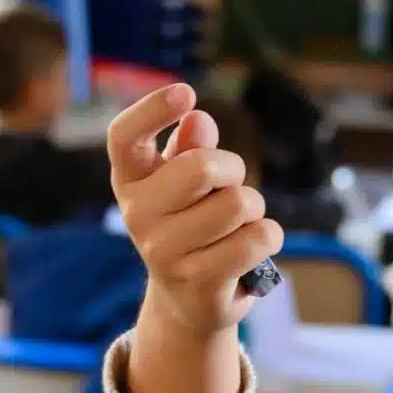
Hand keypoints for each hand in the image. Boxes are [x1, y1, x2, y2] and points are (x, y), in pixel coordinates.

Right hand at [109, 84, 281, 392]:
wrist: (188, 300)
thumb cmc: (189, 222)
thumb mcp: (184, 179)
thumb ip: (190, 146)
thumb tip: (200, 121)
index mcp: (130, 180)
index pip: (123, 138)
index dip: (151, 110)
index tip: (185, 91)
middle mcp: (138, 216)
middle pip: (203, 167)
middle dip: (233, 170)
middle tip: (229, 186)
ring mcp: (164, 253)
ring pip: (239, 204)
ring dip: (253, 208)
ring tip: (237, 225)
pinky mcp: (199, 283)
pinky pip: (257, 239)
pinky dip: (268, 236)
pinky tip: (251, 248)